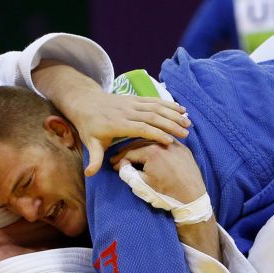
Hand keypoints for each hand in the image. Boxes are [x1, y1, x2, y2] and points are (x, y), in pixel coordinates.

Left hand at [32, 62, 190, 175]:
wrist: (86, 102)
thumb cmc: (89, 126)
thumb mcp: (90, 143)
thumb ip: (94, 159)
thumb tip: (90, 174)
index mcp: (118, 124)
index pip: (141, 128)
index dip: (156, 134)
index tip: (170, 142)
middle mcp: (127, 111)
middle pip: (152, 116)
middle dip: (170, 124)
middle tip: (185, 134)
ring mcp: (132, 103)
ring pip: (156, 107)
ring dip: (173, 114)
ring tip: (187, 122)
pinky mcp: (136, 99)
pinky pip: (155, 100)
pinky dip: (169, 104)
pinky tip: (181, 109)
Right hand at [113, 140, 221, 261]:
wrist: (192, 197)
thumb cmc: (166, 193)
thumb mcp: (142, 185)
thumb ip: (128, 173)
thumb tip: (121, 165)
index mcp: (151, 151)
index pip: (129, 152)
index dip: (119, 160)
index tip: (113, 165)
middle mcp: (163, 143)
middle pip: (140, 144)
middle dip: (128, 152)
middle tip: (119, 159)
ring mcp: (175, 144)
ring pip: (154, 141)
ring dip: (141, 147)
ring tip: (133, 155)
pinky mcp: (184, 149)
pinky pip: (166, 143)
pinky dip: (156, 146)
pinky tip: (151, 151)